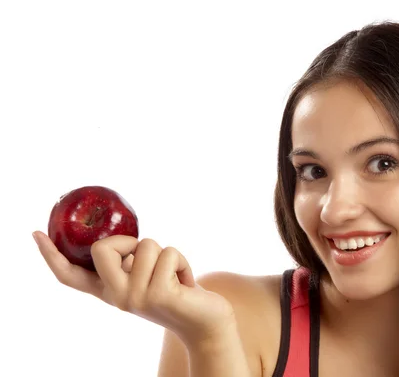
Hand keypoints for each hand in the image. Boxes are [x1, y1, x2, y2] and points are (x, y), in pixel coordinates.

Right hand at [33, 231, 236, 347]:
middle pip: (102, 248)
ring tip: (175, 276)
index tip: (37, 233)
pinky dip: (183, 261)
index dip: (51, 255)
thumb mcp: (147, 278)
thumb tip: (125, 243)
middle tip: (151, 260)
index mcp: (110, 291)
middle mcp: (117, 297)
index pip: (71, 275)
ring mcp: (135, 298)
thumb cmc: (178, 293)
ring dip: (167, 253)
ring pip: (145, 244)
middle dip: (130, 241)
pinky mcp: (159, 295)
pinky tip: (186, 283)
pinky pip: (169, 253)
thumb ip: (130, 265)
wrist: (205, 321)